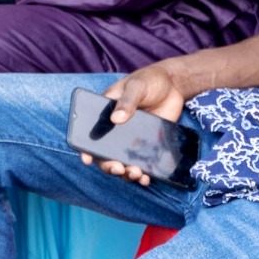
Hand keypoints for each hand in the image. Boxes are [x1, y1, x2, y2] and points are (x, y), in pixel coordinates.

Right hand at [91, 62, 199, 183]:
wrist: (173, 85)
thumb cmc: (149, 80)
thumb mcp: (136, 86)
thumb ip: (127, 101)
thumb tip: (116, 119)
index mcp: (106, 113)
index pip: (91, 133)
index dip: (86, 148)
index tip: (87, 159)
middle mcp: (115, 130)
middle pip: (106, 154)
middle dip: (109, 165)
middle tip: (119, 168)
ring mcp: (132, 140)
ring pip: (123, 163)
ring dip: (126, 173)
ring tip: (137, 174)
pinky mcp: (148, 145)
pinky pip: (142, 164)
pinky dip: (143, 175)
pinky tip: (147, 178)